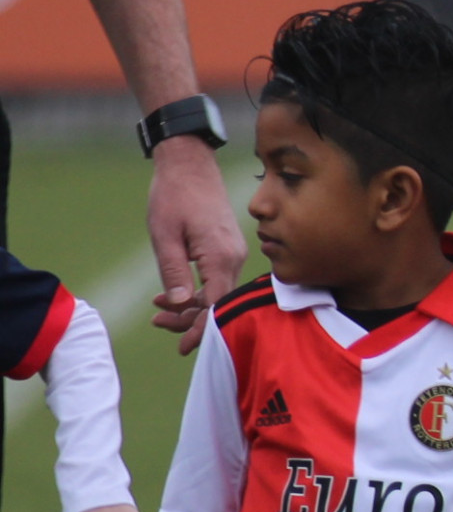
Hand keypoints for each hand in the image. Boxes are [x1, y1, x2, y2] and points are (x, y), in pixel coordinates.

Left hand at [144, 134, 244, 353]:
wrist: (190, 164)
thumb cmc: (173, 196)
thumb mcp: (164, 236)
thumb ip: (174, 273)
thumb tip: (181, 305)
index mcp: (220, 257)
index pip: (217, 305)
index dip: (201, 329)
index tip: (184, 347)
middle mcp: (235, 257)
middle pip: (219, 303)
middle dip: (189, 320)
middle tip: (157, 324)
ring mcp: (234, 253)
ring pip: (217, 292)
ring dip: (190, 306)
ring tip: (158, 310)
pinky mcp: (228, 248)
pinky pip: (217, 279)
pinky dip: (198, 291)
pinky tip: (173, 293)